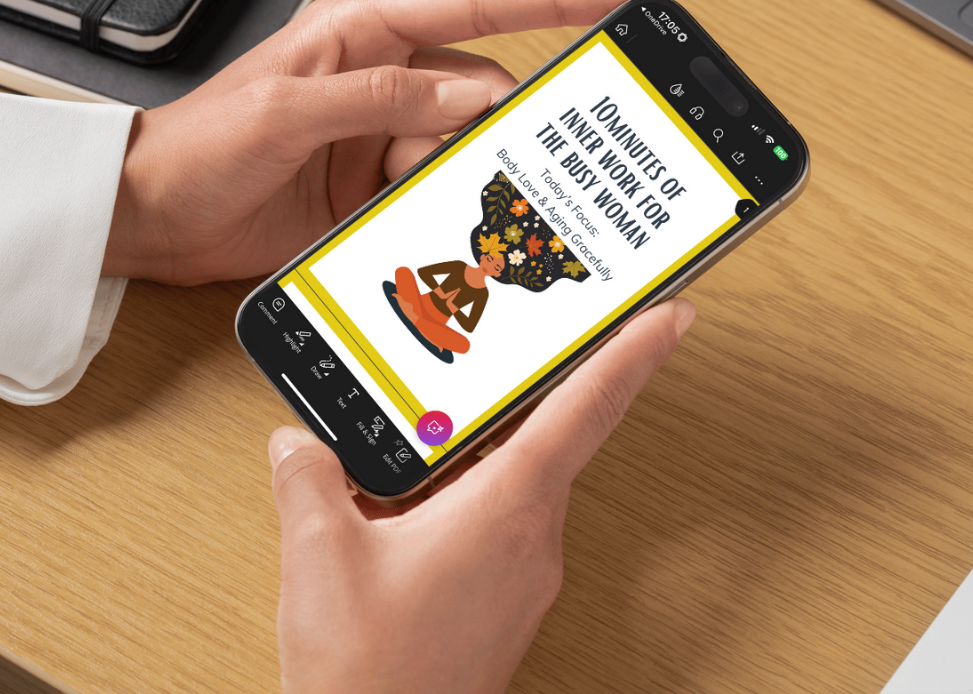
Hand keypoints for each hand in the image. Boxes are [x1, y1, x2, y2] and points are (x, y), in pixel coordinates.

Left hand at [101, 0, 644, 283]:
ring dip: (446, 174)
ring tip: (392, 188)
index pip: (481, 2)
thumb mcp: (285, 110)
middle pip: (482, 90)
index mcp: (364, 31)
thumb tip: (463, 95)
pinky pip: (435, 185)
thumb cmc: (198, 144)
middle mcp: (385, 75)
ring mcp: (386, 131)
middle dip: (487, 127)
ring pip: (463, 146)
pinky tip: (402, 213)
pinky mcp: (380, 180)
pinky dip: (433, 203)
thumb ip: (378, 97)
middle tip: (468, 158)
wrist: (156, 215)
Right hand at [268, 297, 694, 693]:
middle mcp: (532, 536)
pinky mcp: (503, 597)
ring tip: (435, 421)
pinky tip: (411, 498)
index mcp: (508, 507)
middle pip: (551, 433)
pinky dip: (464, 491)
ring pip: (517, 477)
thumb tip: (300, 445)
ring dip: (482, 446)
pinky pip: (497, 517)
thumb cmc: (371, 679)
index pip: (587, 407)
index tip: (671, 314)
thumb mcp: (321, 559)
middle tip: (526, 337)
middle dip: (533, 385)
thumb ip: (310, 482)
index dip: (633, 352)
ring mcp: (523, 571)